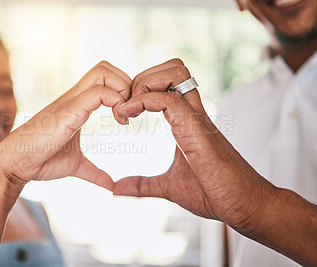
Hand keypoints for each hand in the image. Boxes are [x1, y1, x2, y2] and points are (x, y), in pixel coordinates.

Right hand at [0, 61, 131, 190]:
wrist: (15, 164)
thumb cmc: (41, 161)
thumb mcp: (76, 166)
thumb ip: (95, 172)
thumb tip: (111, 185)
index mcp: (77, 105)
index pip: (104, 78)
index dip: (122, 91)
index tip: (127, 117)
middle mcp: (74, 97)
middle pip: (106, 67)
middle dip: (126, 84)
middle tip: (129, 112)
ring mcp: (71, 101)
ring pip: (103, 72)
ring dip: (122, 89)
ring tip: (123, 116)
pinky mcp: (69, 110)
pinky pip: (98, 93)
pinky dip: (115, 101)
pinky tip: (118, 121)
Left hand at [114, 59, 275, 231]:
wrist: (246, 205)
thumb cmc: (213, 193)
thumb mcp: (168, 186)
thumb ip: (143, 185)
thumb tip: (118, 189)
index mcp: (186, 121)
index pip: (167, 82)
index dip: (141, 88)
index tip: (123, 113)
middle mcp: (192, 113)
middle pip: (172, 67)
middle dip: (142, 78)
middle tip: (126, 106)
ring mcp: (196, 118)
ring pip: (175, 72)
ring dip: (145, 83)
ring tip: (129, 109)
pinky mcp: (196, 129)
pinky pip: (169, 99)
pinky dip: (143, 101)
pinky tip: (130, 117)